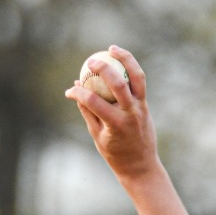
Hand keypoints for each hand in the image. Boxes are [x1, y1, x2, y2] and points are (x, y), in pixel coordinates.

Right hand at [64, 44, 159, 182]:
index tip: (70, 91)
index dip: (79, 93)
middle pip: (118, 84)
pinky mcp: (145, 103)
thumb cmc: (115, 153)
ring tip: (112, 49)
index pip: (94, 102)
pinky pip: (139, 81)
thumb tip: (76, 88)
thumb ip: (87, 111)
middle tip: (90, 61)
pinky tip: (120, 59)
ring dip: (126, 59)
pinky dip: (130, 68)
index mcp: (116, 124)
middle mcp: (131, 113)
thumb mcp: (97, 135)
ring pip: (136, 76)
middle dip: (103, 69)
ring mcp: (141, 107)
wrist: (141, 165)